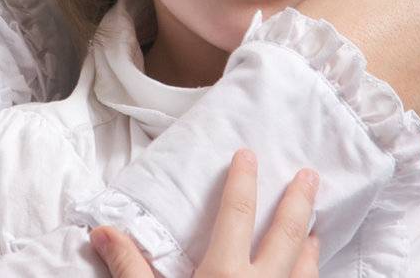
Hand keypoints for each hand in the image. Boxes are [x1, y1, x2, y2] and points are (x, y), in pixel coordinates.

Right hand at [91, 150, 318, 277]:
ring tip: (316, 228)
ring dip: (311, 245)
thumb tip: (103, 230)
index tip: (247, 154)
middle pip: (287, 234)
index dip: (242, 181)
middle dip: (299, 202)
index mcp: (225, 275)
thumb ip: (129, 268)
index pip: (237, 214)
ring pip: (306, 270)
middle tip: (310, 175)